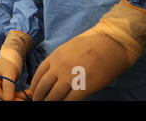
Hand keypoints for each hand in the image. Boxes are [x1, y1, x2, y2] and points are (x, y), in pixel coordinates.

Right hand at [0, 48, 23, 100]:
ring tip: (30, 93)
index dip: (10, 98)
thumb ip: (8, 87)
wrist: (14, 53)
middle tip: (28, 96)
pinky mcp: (5, 86)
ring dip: (20, 96)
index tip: (22, 99)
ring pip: (9, 96)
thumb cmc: (10, 60)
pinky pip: (12, 94)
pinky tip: (28, 92)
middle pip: (4, 96)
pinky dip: (20, 94)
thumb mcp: (9, 73)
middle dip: (16, 97)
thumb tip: (8, 100)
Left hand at [30, 0, 145, 100]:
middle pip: (43, 87)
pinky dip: (64, 104)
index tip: (33, 92)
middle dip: (39, 97)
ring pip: (54, 96)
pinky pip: (70, 100)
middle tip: (37, 102)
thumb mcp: (69, 48)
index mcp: (55, 56)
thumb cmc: (93, 42)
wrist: (111, 41)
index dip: (35, 86)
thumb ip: (60, 61)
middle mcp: (59, 67)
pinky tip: (64, 105)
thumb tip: (55, 74)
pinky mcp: (85, 86)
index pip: (38, 74)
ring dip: (49, 103)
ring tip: (47, 106)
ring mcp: (71, 77)